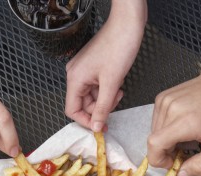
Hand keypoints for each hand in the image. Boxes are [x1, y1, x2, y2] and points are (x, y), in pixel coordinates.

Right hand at [65, 1, 146, 131]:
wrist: (128, 24)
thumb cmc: (119, 46)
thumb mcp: (111, 83)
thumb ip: (103, 108)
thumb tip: (97, 127)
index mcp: (74, 79)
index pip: (72, 110)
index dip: (86, 120)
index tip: (100, 126)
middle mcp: (75, 75)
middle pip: (83, 104)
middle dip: (100, 108)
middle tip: (114, 102)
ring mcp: (83, 71)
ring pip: (92, 97)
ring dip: (106, 99)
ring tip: (118, 90)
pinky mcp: (92, 68)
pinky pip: (97, 87)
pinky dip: (107, 90)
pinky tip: (117, 84)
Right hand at [147, 68, 200, 175]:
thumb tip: (180, 175)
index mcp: (185, 121)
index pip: (154, 145)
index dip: (159, 160)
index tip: (173, 162)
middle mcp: (170, 109)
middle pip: (154, 142)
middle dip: (166, 152)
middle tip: (187, 149)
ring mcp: (164, 101)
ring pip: (154, 133)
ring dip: (167, 141)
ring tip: (187, 135)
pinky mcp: (161, 98)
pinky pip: (157, 123)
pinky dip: (166, 129)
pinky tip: (183, 125)